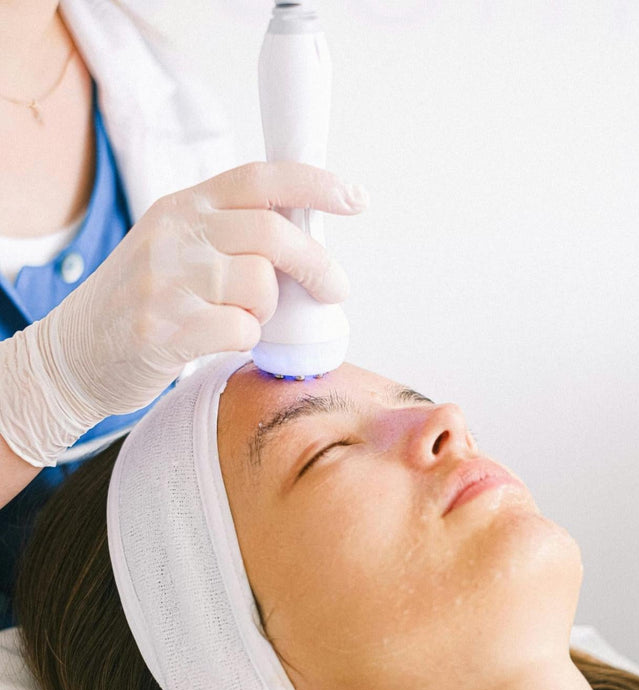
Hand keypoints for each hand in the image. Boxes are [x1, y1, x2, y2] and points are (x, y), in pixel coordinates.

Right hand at [0, 161, 368, 466]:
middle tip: (333, 289)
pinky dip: (245, 341)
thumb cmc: (141, 303)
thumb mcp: (176, 247)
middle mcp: (174, 233)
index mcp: (183, 206)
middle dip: (316, 264)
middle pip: (271, 234)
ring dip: (267, 311)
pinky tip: (220, 341)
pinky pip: (240, 330)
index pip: (259, 179)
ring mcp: (166, 280)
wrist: (76, 353)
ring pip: (259, 285)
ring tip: (242, 320)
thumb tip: (306, 243)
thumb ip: (229, 236)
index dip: (314, 184)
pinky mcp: (163, 329)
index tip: (354, 198)